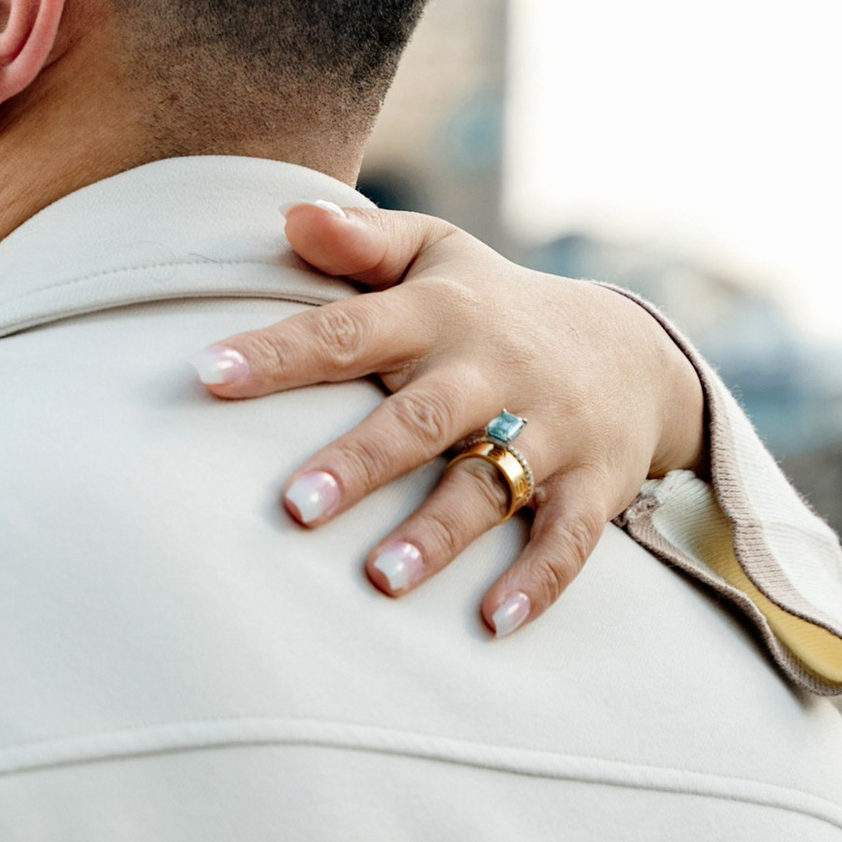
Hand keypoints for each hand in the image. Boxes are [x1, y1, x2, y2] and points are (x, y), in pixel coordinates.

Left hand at [195, 201, 707, 637]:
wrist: (632, 349)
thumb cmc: (492, 308)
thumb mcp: (437, 256)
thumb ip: (361, 244)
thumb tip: (285, 216)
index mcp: (441, 314)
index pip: (350, 328)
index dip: (281, 352)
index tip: (208, 375)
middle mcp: (493, 370)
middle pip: (420, 418)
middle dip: (359, 463)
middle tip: (294, 507)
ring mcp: (549, 429)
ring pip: (490, 484)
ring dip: (437, 534)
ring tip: (381, 580)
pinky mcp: (594, 483)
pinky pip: (567, 538)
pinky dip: (534, 581)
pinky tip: (490, 624)